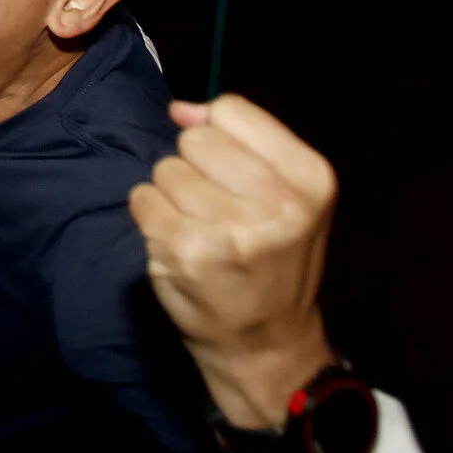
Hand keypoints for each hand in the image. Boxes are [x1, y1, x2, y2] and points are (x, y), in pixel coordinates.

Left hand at [129, 93, 339, 429]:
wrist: (266, 344)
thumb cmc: (276, 262)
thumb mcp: (288, 195)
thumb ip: (240, 141)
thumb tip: (181, 108)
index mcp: (310, 179)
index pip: (232, 110)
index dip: (218, 135)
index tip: (231, 170)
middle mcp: (277, 203)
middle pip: (195, 139)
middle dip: (195, 167)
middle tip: (216, 208)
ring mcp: (229, 229)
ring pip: (165, 169)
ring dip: (173, 196)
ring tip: (200, 229)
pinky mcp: (185, 251)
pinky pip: (142, 199)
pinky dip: (152, 218)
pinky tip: (179, 245)